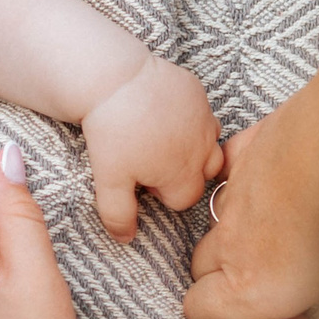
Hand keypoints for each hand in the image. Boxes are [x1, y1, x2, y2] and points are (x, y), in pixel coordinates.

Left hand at [80, 55, 224, 240]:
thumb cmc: (111, 132)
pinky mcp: (198, 92)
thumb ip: (119, 214)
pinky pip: (202, 112)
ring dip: (192, 145)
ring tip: (160, 137)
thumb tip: (126, 239)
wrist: (113, 78)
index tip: (141, 179)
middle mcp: (203, 148)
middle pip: (206, 173)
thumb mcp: (109, 180)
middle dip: (184, 172)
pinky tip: (161, 111)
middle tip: (151, 158)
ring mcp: (204, 118)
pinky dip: (188, 117)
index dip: (162, 193)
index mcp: (184, 174)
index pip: (185, 200)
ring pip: (209, 142)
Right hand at [183, 101, 318, 318]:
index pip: (198, 312)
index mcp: (253, 283)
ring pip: (218, 225)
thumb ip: (312, 306)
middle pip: (201, 271)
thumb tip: (305, 309)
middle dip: (230, 282)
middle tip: (287, 284)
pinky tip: (283, 187)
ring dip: (243, 239)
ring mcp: (235, 192)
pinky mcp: (246, 152)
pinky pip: (228, 176)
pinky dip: (245, 188)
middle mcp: (234, 241)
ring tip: (296, 236)